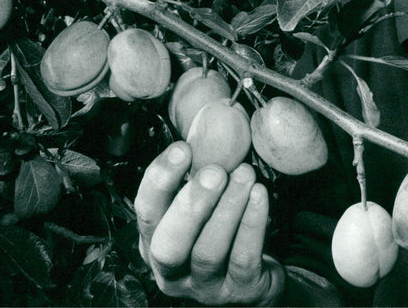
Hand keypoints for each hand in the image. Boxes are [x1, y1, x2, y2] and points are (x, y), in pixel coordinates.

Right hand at [134, 142, 284, 304]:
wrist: (254, 277)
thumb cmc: (222, 228)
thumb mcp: (203, 202)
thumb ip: (199, 170)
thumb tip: (211, 116)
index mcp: (155, 238)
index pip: (146, 211)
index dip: (160, 180)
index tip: (184, 148)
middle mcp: (171, 268)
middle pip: (169, 243)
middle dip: (191, 204)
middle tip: (215, 172)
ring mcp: (204, 285)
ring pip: (208, 251)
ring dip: (228, 209)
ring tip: (246, 176)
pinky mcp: (239, 292)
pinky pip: (244, 259)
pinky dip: (252, 225)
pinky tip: (261, 196)